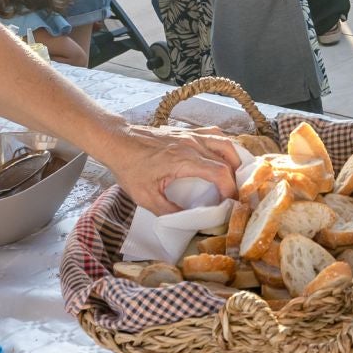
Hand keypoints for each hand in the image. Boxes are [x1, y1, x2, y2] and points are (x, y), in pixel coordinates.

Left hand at [99, 125, 242, 214]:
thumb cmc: (130, 168)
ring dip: (234, 160)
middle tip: (233, 195)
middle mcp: (192, 144)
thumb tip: (188, 220)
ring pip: (225, 143)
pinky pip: (214, 134)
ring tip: (234, 176)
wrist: (118, 142)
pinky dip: (223, 146)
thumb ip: (168, 211)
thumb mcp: (145, 197)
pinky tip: (221, 157)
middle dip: (234, 179)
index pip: (219, 172)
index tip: (230, 202)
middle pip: (227, 159)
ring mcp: (191, 135)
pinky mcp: (187, 132)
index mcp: (184, 160)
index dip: (230, 188)